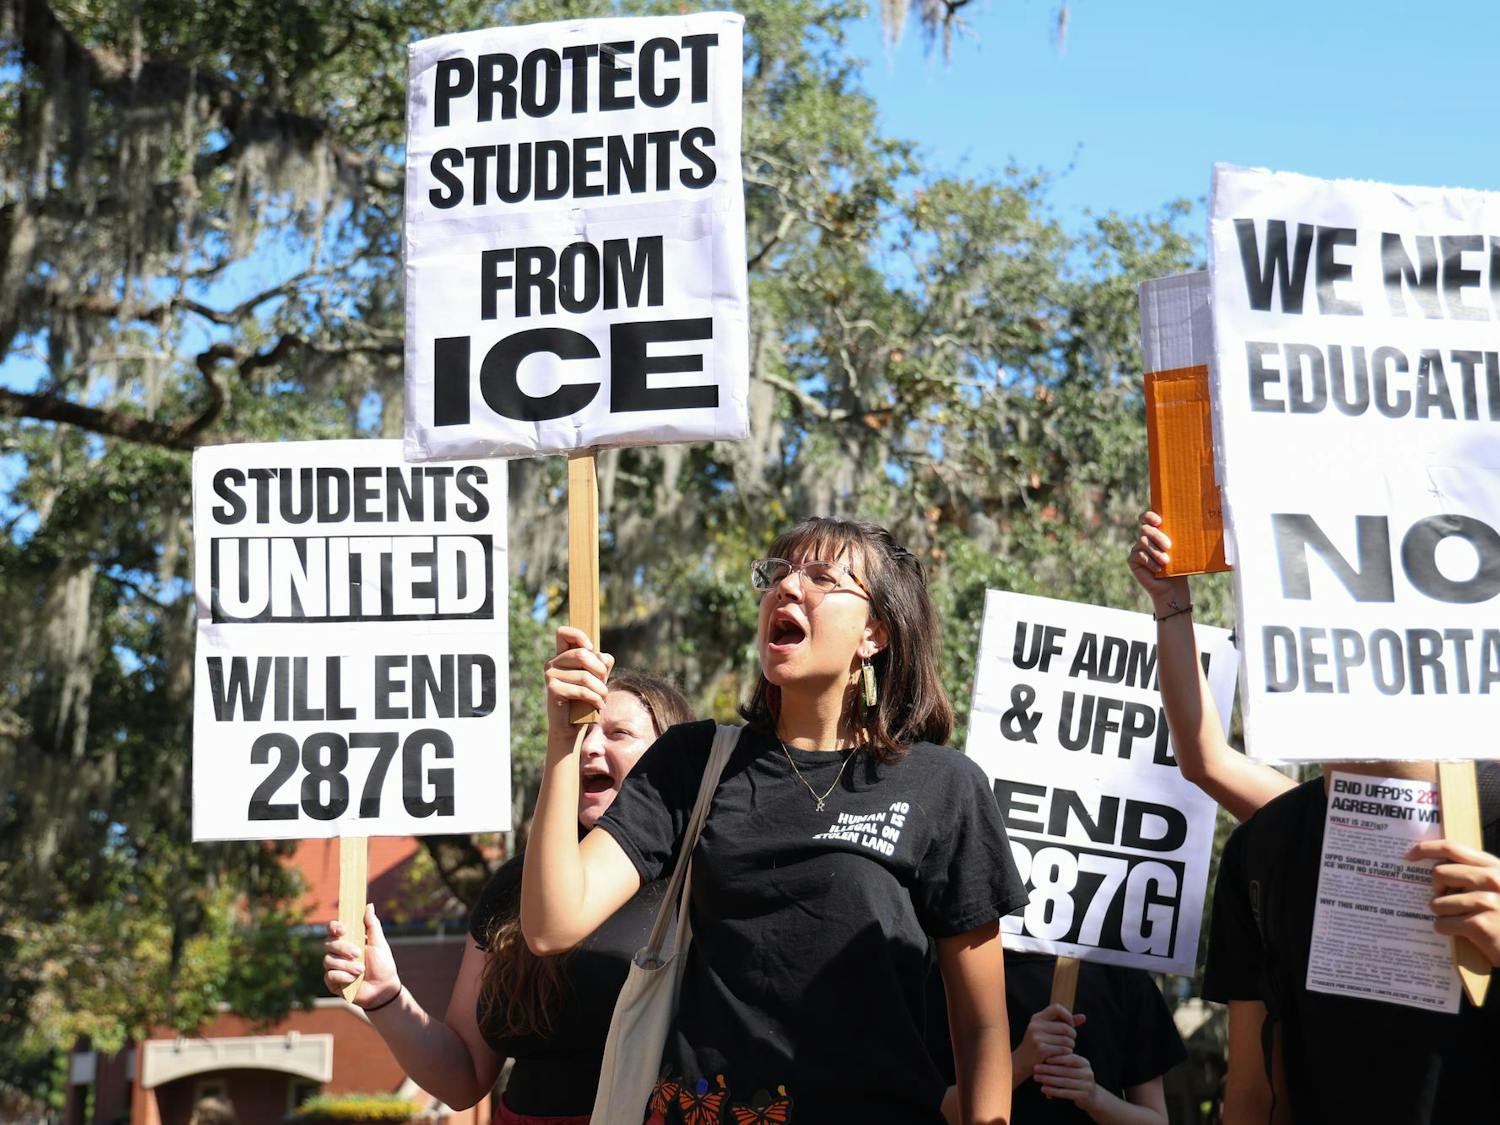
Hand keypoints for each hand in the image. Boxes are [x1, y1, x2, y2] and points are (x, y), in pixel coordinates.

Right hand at [323, 904, 401, 1009]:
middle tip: (358, 954)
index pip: (333, 930)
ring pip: (328, 960)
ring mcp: (334, 967)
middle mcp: (339, 953)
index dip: (334, 927)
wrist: (383, 989)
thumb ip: (372, 925)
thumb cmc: (383, 965)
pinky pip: (329, 976)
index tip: (342, 930)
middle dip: (343, 948)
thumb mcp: (379, 943)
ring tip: (361, 970)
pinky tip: (353, 980)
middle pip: (328, 944)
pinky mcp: (333, 982)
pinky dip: (342, 977)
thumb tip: (369, 905)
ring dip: (346, 965)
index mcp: (349, 940)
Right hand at [544, 626, 613, 743]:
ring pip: (585, 676)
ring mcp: (550, 676)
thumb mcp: (597, 678)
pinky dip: (596, 699)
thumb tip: (604, 657)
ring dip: (601, 689)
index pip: (562, 633)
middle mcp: (552, 663)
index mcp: (561, 656)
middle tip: (604, 684)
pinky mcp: (553, 690)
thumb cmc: (584, 700)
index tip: (590, 648)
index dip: (578, 635)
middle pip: (582, 654)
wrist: (571, 727)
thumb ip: (602, 663)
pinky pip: (582, 690)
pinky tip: (600, 706)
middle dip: (600, 670)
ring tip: (603, 698)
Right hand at [1013, 1003, 1084, 1084]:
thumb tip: (1083, 1017)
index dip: (1067, 1015)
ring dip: (1070, 1046)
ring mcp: (1037, 1037)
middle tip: (1071, 1041)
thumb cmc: (1039, 1045)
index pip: (1057, 1008)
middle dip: (1072, 1035)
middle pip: (1065, 1027)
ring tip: (1066, 1049)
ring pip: (1066, 1039)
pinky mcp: (1041, 1049)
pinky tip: (1062, 1055)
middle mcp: (1035, 1025)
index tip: (1070, 1025)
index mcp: (1037, 1018)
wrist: (1022, 1062)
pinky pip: (1063, 1049)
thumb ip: (1066, 1023)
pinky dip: (1066, 1053)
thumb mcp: (1049, 1031)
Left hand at [1034, 1052, 1098, 1111]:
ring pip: (1064, 1082)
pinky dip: (1053, 1091)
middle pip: (1065, 1070)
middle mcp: (1087, 1073)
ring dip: (1048, 1080)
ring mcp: (1086, 1085)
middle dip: (1048, 1069)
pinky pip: (1065, 1093)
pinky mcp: (1083, 1096)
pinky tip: (1043, 1089)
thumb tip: (1043, 1058)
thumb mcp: (1073, 1069)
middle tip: (1035, 1068)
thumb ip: (1062, 1063)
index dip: (1057, 1058)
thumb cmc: (1076, 1078)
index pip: (1070, 1058)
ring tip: (1036, 1078)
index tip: (1044, 1058)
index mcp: (1084, 1063)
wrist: (1091, 1097)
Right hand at [1129, 510, 1190, 616]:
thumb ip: (1179, 537)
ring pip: (1142, 542)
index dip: (1149, 516)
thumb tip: (1191, 525)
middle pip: (1145, 529)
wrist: (1173, 587)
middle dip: (1157, 536)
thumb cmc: (1179, 567)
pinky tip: (1158, 570)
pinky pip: (1139, 556)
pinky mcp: (1133, 561)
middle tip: (1169, 546)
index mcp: (1156, 532)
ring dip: (1156, 552)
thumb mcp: (1181, 550)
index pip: (1146, 518)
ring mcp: (1137, 549)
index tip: (1159, 521)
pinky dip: (1150, 562)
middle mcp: (1145, 539)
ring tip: (1166, 561)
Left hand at [1407, 838, 1499, 965]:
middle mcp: (1493, 880)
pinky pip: (1442, 924)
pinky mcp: (1479, 925)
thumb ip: (1474, 874)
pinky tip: (1459, 933)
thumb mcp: (1497, 887)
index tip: (1409, 855)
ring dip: (1442, 914)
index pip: (1453, 848)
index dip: (1426, 848)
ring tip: (1459, 920)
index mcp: (1495, 868)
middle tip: (1444, 899)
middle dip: (1436, 889)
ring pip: (1438, 903)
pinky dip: (1445, 929)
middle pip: (1439, 873)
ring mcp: (1487, 902)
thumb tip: (1435, 868)